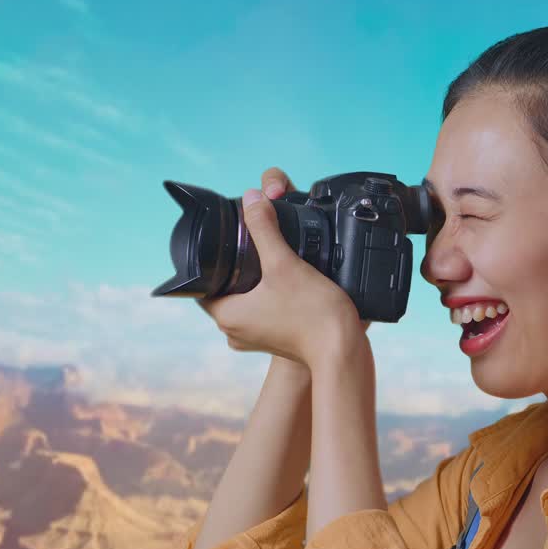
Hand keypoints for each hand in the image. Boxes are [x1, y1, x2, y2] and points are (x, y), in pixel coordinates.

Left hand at [197, 167, 371, 366]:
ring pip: (244, 301)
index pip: (203, 281)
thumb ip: (265, 228)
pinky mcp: (276, 342)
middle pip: (224, 289)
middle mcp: (234, 332)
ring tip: (268, 260)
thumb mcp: (285, 263)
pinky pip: (262, 313)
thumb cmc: (313, 312)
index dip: (212, 258)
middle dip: (236, 267)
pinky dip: (269, 298)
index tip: (227, 240)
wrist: (344, 351)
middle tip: (251, 245)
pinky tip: (285, 283)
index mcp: (227, 315)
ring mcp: (255, 340)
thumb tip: (252, 197)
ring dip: (253, 283)